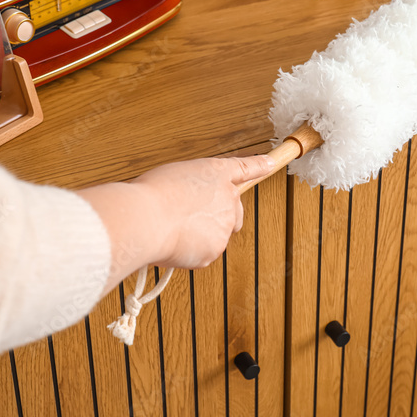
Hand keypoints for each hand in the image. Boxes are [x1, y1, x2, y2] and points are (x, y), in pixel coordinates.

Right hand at [76, 154, 275, 293]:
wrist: (146, 219)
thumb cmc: (150, 195)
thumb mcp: (171, 178)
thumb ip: (190, 189)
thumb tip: (190, 207)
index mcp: (215, 172)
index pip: (244, 167)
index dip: (259, 166)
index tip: (270, 163)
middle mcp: (227, 197)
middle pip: (234, 212)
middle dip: (220, 217)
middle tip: (191, 219)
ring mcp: (225, 224)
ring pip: (217, 235)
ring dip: (200, 235)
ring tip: (172, 229)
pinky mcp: (216, 248)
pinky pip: (204, 253)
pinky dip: (190, 252)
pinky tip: (173, 242)